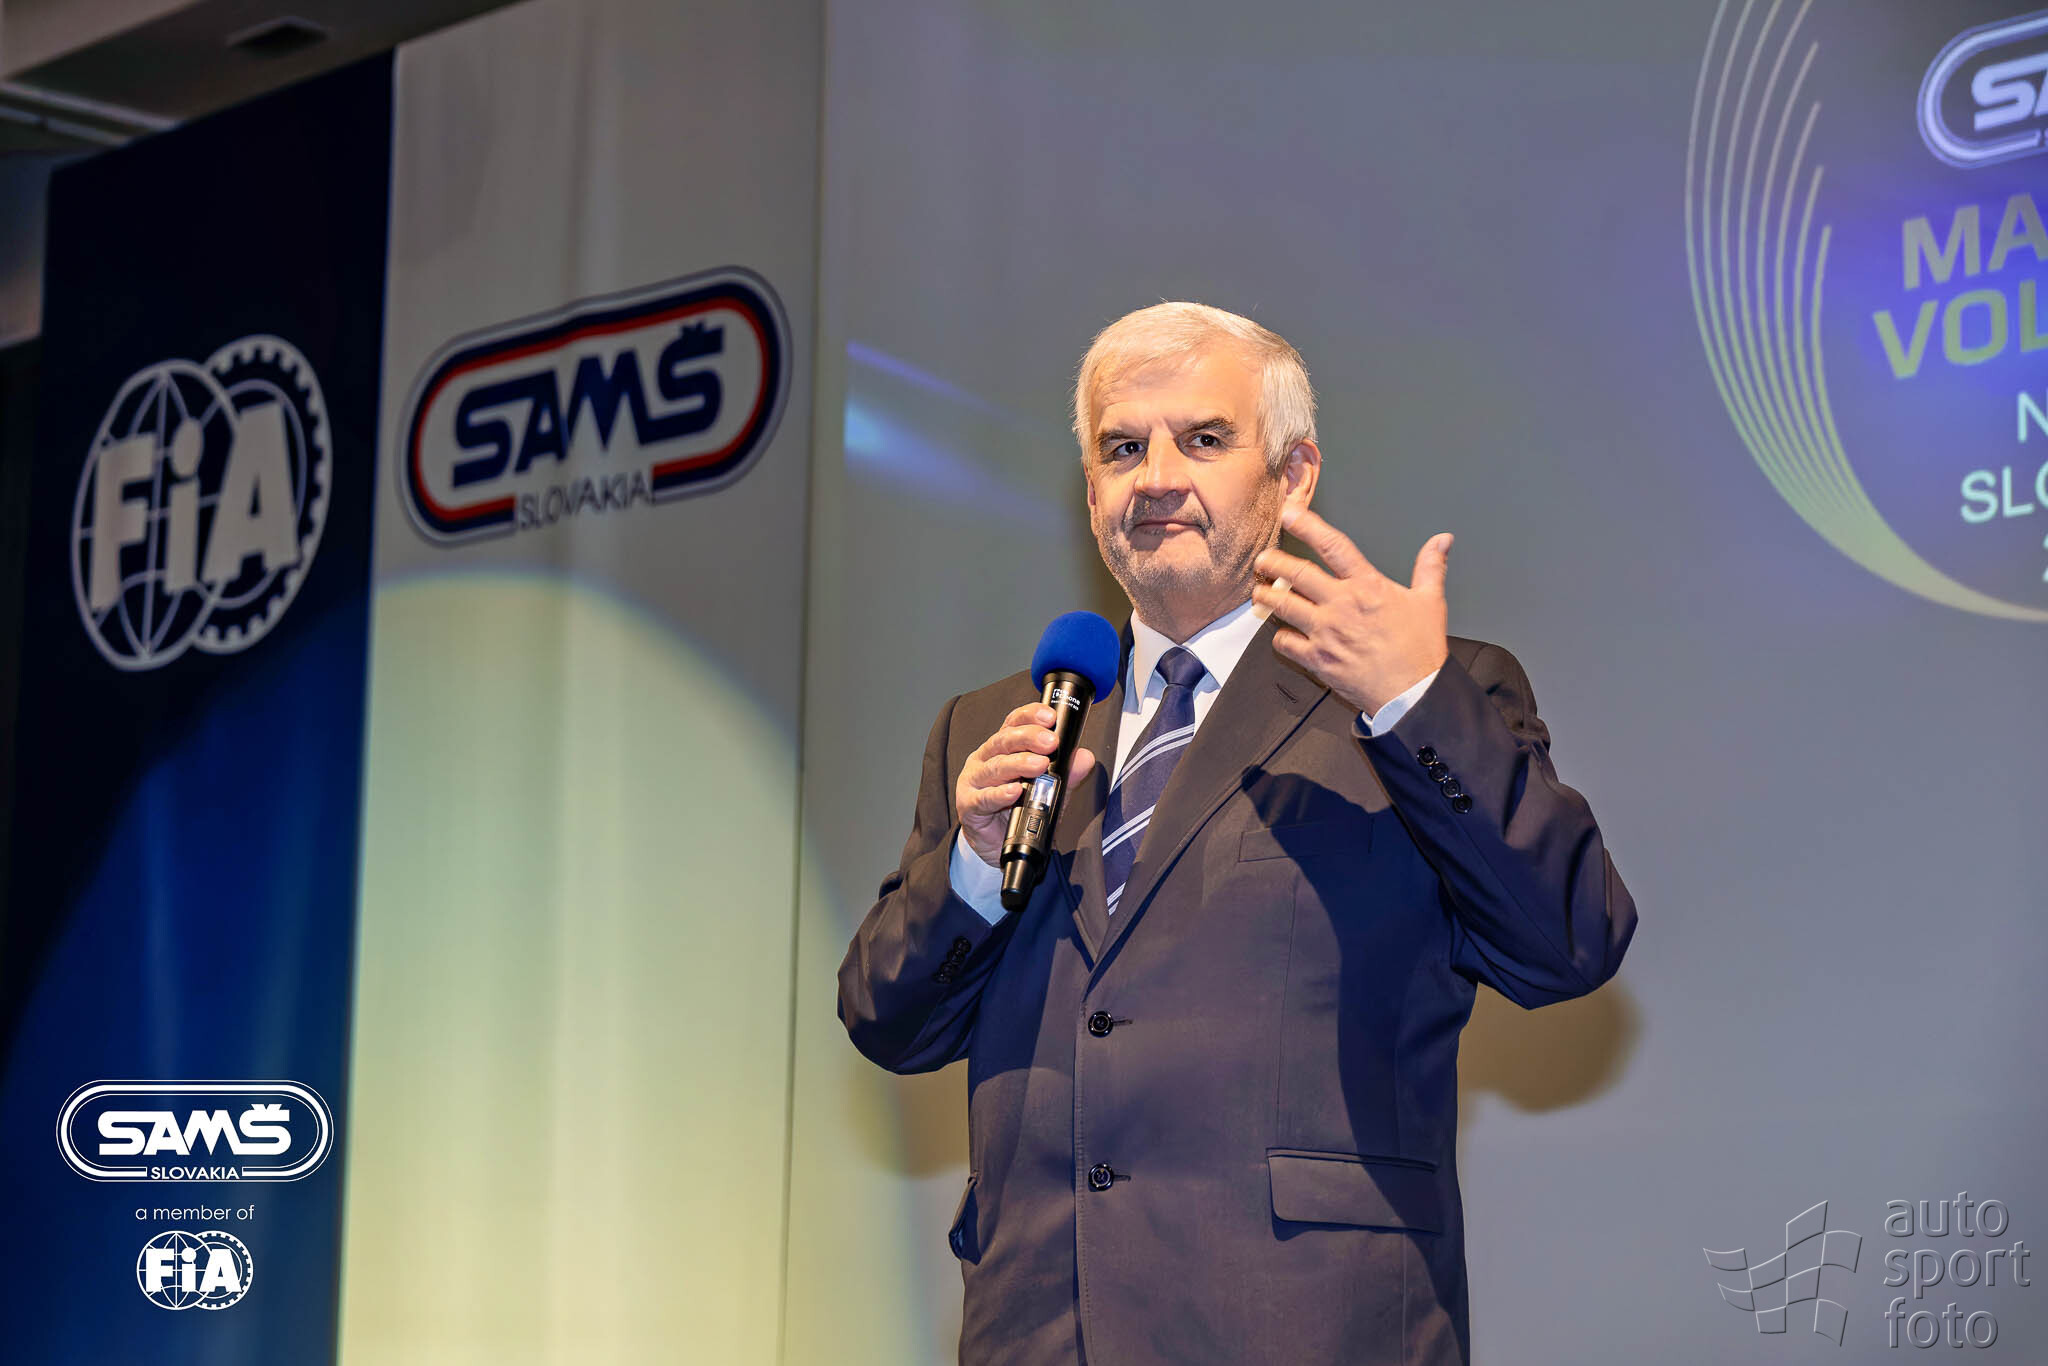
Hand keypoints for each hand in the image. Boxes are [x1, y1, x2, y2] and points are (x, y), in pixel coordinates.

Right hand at [955, 703, 1098, 866]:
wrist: (1000, 845)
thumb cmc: (1019, 810)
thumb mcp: (1049, 790)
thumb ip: (1066, 774)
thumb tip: (1084, 758)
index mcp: (1002, 748)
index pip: (1014, 723)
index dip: (1030, 716)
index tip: (1050, 717)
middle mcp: (985, 759)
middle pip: (1004, 740)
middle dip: (1029, 737)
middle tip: (1051, 742)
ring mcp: (974, 781)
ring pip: (994, 766)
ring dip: (1018, 764)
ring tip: (1040, 765)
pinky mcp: (968, 805)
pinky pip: (983, 798)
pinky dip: (999, 794)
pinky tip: (1014, 792)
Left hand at [1250, 505, 1451, 716]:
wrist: (1414, 693)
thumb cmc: (1422, 649)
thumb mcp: (1431, 601)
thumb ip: (1430, 566)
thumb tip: (1442, 540)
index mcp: (1368, 586)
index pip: (1332, 546)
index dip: (1308, 525)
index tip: (1290, 514)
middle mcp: (1342, 605)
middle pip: (1296, 573)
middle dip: (1273, 562)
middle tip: (1263, 559)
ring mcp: (1327, 632)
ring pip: (1283, 606)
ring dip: (1267, 596)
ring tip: (1260, 592)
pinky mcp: (1318, 660)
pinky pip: (1286, 643)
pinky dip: (1279, 637)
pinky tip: (1281, 633)